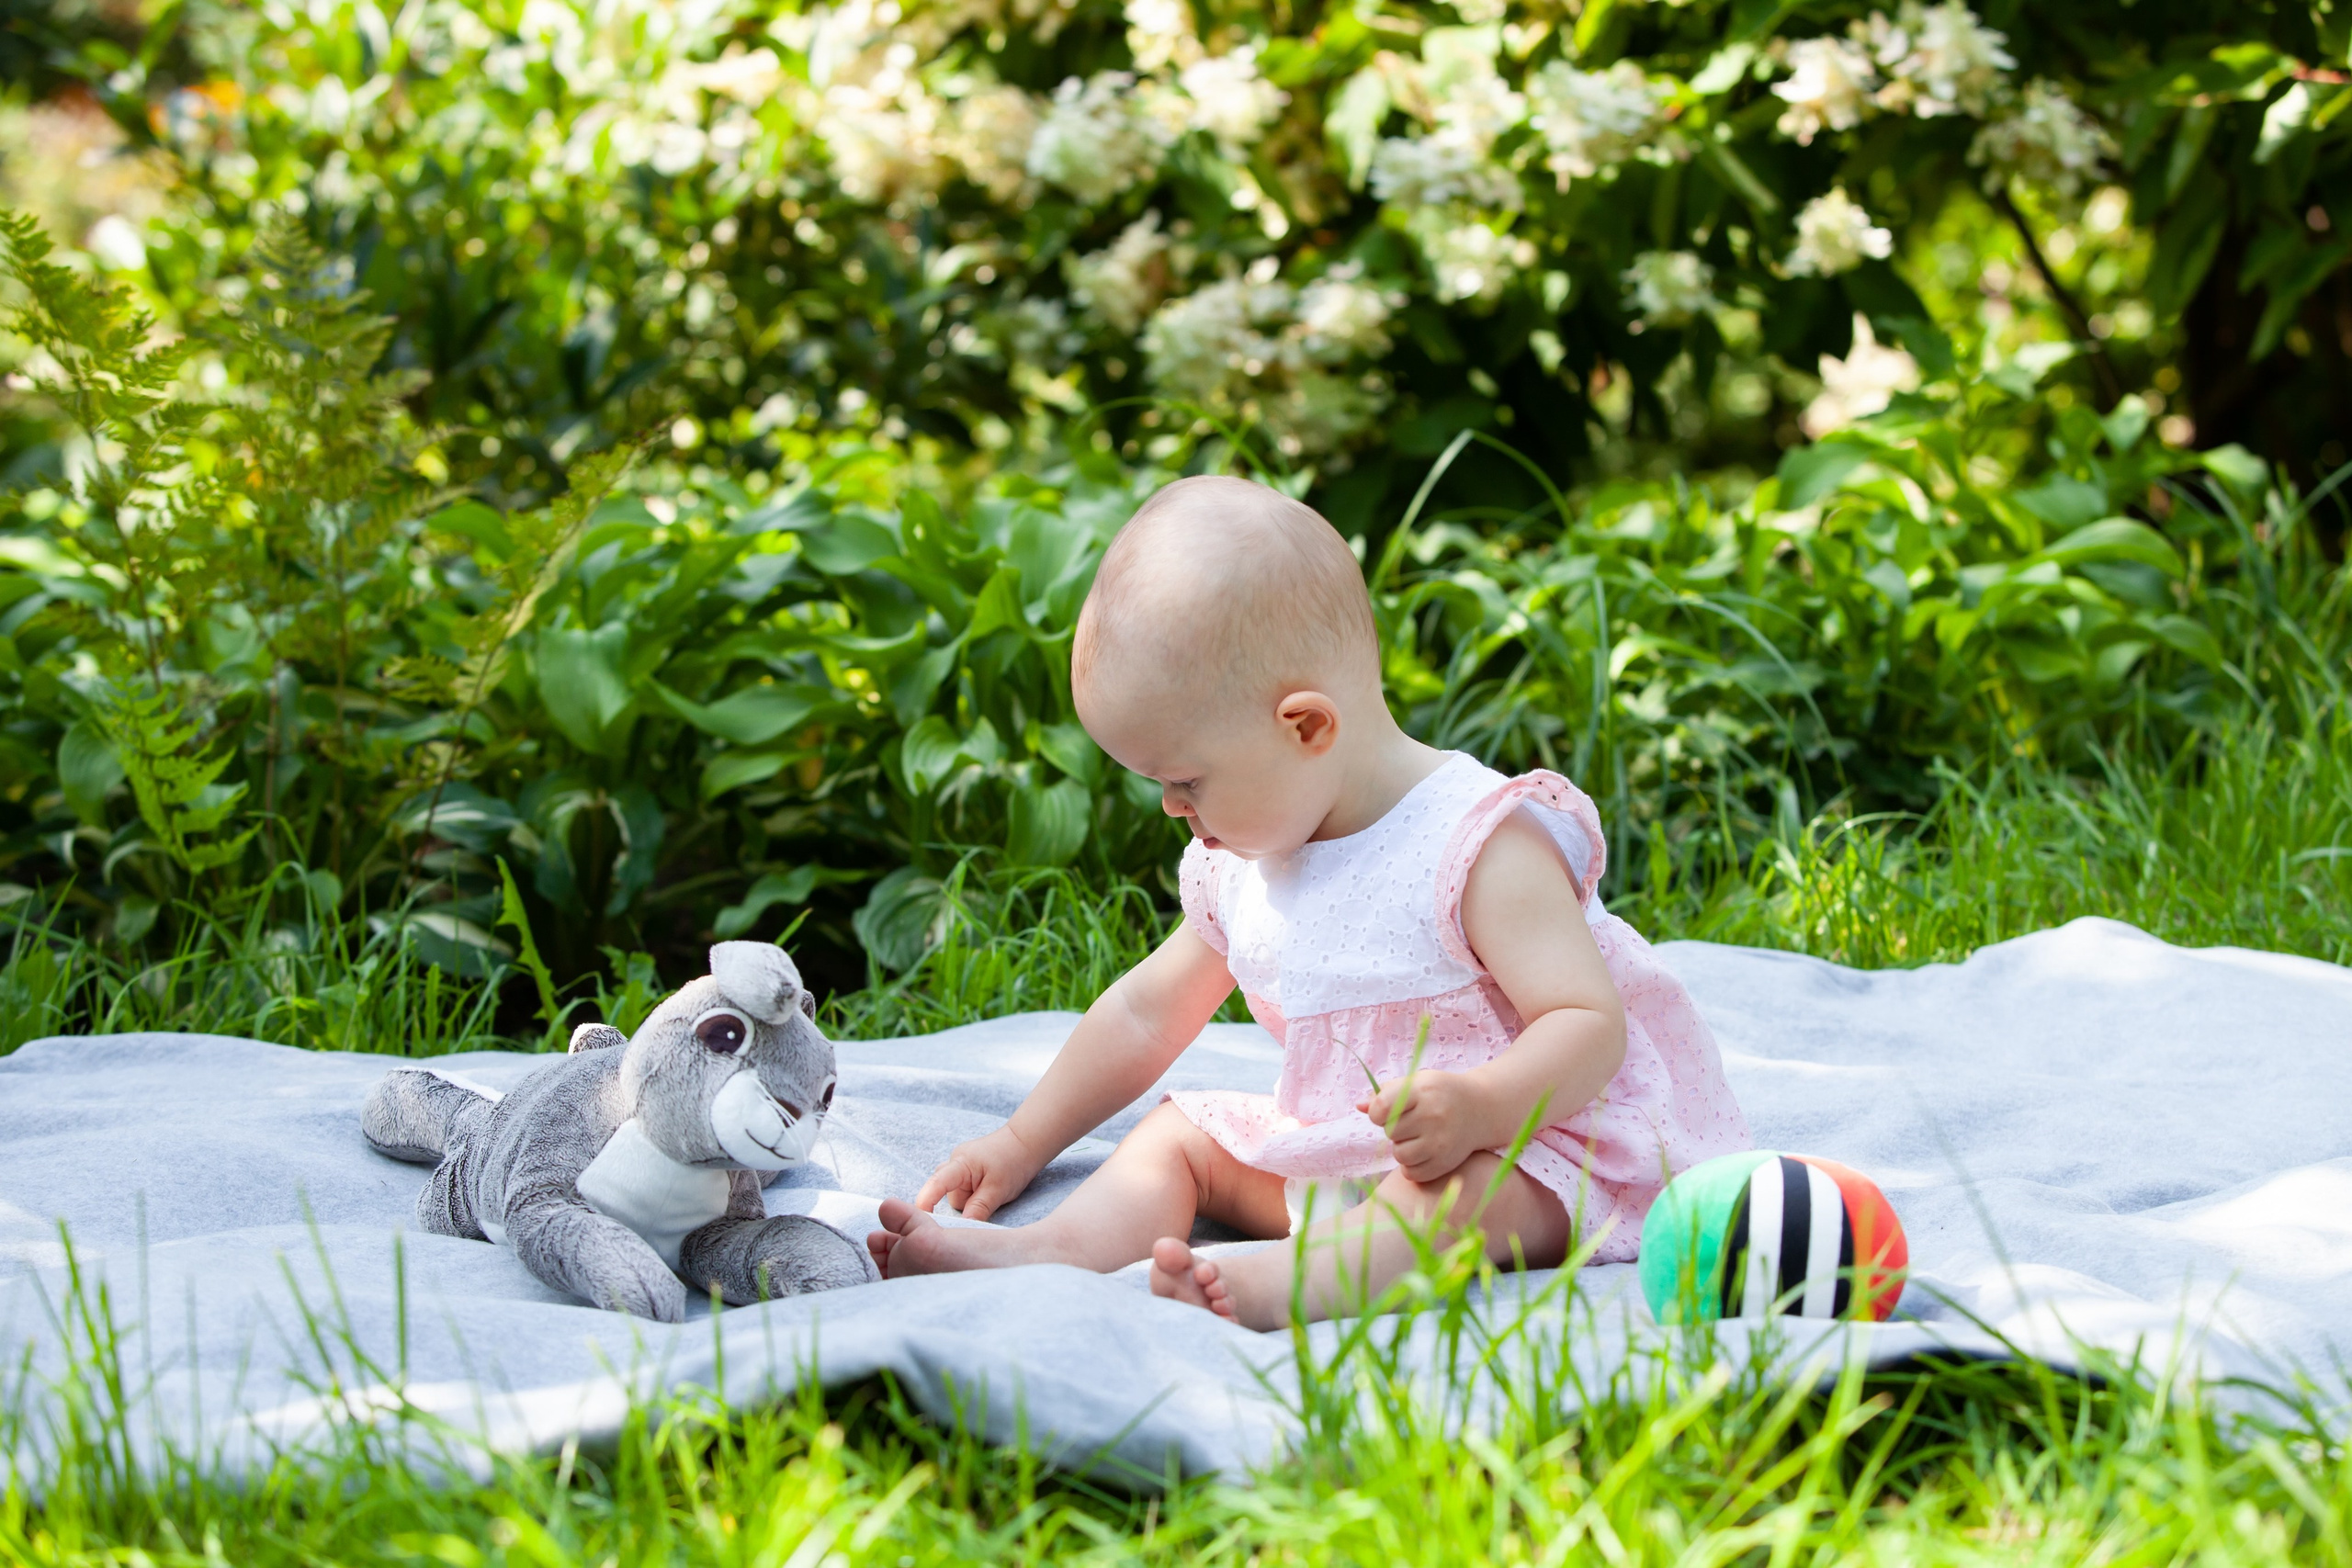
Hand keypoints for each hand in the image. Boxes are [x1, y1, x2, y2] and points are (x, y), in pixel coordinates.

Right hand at [913, 1123, 1047, 1221]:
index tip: (922, 1218)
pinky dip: (972, 1194)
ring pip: (956, 1195)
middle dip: (965, 1205)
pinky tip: (986, 1189)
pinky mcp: (964, 1170)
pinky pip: (961, 1189)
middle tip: (988, 1200)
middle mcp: (954, 1162)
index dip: (927, 1201)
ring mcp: (958, 1165)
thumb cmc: (1014, 1162)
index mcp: (960, 1163)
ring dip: (970, 1200)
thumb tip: (962, 1228)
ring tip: (991, 1192)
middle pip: (949, 1196)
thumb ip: (979, 1209)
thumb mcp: (998, 1190)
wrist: (1026, 1142)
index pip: (937, 1183)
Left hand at [1359, 1070, 1490, 1183]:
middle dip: (1394, 1128)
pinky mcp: (1445, 1162)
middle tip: (1410, 1122)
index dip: (1377, 1112)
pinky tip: (1423, 1151)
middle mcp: (1432, 1116)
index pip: (1381, 1108)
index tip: (1386, 1111)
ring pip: (1399, 1154)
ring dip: (1402, 1147)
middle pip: (1390, 1132)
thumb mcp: (1415, 1083)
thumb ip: (1385, 1094)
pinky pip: (1411, 1173)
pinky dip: (1412, 1165)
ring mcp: (1440, 1141)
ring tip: (1417, 1136)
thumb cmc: (1439, 1093)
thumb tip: (1359, 1106)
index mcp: (1422, 1091)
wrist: (1480, 1109)